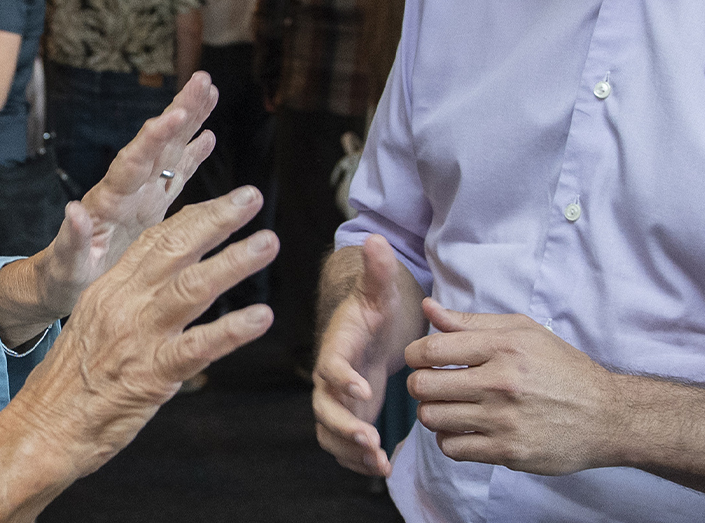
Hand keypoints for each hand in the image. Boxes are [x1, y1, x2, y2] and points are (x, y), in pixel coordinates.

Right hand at [14, 187, 277, 476]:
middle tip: (251, 197)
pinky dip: (231, 330)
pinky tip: (261, 317)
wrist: (43, 427)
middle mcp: (125, 303)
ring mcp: (138, 337)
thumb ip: (127, 293)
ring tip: (266, 243)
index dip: (195, 216)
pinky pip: (197, 347)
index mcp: (110, 288)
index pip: (156, 240)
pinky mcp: (151, 375)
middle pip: (175, 249)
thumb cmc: (71, 381)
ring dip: (233, 263)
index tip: (226, 199)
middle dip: (217, 220)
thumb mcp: (92, 321)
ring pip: (191, 288)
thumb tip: (157, 275)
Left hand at [30, 74, 220, 312]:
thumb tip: (74, 211)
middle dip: (179, 112)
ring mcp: (141, 195)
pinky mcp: (151, 207)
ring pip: (169, 152)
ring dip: (189, 121)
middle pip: (156, 144)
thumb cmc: (63, 275)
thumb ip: (72, 239)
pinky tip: (208, 135)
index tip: (171, 115)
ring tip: (208, 90)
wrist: (64, 280)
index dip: (152, 140)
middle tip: (202, 81)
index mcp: (108, 202)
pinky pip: (176, 175)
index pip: (132, 163)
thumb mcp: (66, 264)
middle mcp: (126, 189)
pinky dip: (192, 155)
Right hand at [313, 235, 422, 476]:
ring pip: (329, 433)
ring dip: (350, 450)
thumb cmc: (374, 309)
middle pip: (324, 407)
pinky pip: (340, 445)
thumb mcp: (380, 290)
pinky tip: (380, 467)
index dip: (342, 378)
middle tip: (371, 439)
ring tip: (379, 460)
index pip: (330, 363)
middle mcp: (329, 376)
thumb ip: (377, 270)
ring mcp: (336, 400)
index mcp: (337, 345)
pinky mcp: (346, 417)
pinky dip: (356, 460)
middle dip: (344, 426)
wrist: (369, 330)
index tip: (363, 390)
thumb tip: (375, 237)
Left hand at [404, 299, 620, 475]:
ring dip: (433, 413)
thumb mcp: (524, 332)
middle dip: (419, 384)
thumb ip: (472, 322)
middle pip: (424, 385)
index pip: (431, 348)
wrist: (606, 416)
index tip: (421, 359)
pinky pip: (452, 448)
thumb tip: (429, 307)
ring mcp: (504, 420)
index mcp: (504, 347)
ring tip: (448, 406)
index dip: (414, 354)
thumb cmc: (563, 368)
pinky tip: (463, 429)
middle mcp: (501, 382)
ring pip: (433, 418)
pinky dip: (449, 439)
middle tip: (432, 384)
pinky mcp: (508, 451)